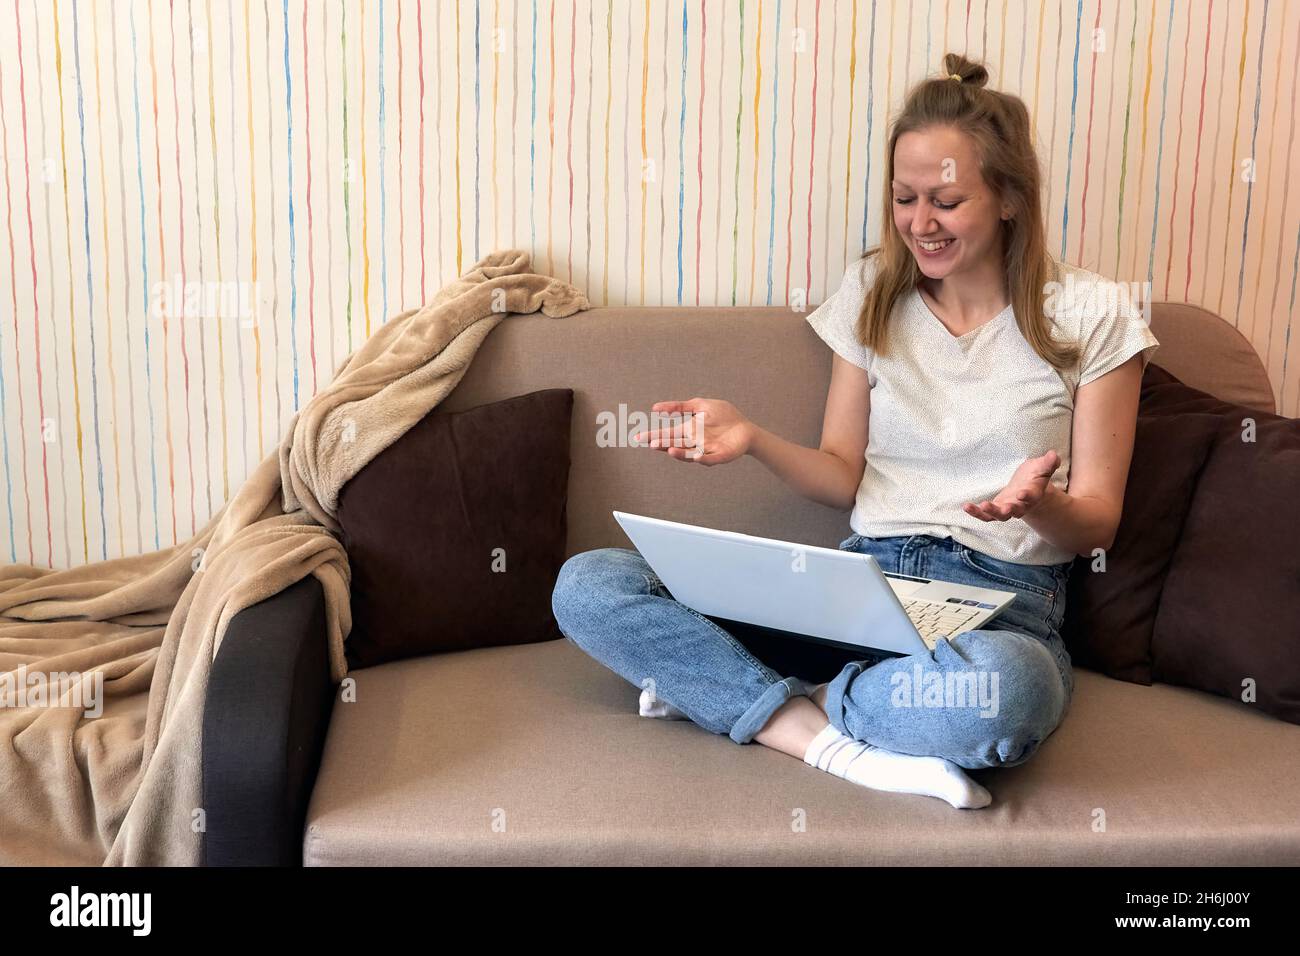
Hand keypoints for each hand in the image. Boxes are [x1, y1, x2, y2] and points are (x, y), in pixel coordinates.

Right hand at [630, 398, 753, 466]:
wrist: (745, 428)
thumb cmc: (722, 416)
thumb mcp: (699, 406)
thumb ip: (678, 407)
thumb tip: (655, 408)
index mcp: (688, 431)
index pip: (668, 434)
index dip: (654, 436)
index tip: (638, 438)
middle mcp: (694, 442)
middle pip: (676, 444)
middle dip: (664, 444)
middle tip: (652, 443)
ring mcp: (706, 450)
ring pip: (690, 453)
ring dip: (680, 453)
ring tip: (670, 450)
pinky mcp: (720, 455)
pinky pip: (710, 458)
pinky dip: (703, 458)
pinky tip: (696, 456)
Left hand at [962, 450, 1060, 521]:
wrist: (1029, 487)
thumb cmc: (1035, 476)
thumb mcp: (1042, 467)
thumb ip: (1048, 463)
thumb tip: (1054, 455)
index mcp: (1033, 495)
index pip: (1031, 497)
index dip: (1027, 496)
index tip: (1022, 493)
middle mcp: (1021, 505)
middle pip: (1015, 511)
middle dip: (1008, 510)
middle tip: (1002, 508)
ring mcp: (1008, 509)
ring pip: (999, 516)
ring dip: (989, 512)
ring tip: (981, 506)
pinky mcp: (997, 510)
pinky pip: (986, 515)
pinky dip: (977, 513)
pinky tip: (966, 506)